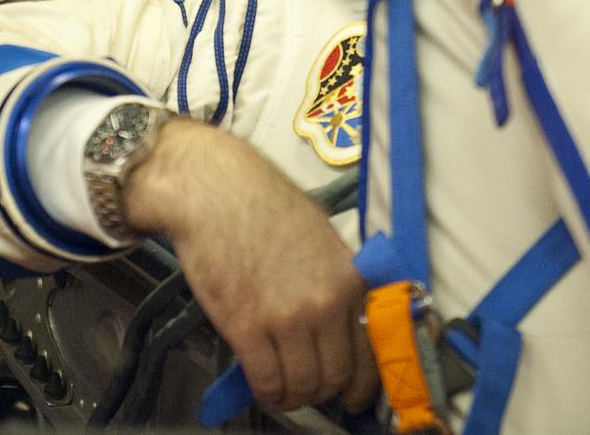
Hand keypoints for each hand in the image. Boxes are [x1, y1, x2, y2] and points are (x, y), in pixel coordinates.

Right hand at [122, 119, 378, 414]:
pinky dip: (267, 392)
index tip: (354, 397)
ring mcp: (287, 316)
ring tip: (284, 389)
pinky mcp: (246, 326)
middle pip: (336, 375)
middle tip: (309, 389)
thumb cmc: (268, 209)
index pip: (371, 351)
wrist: (219, 192)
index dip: (363, 384)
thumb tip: (344, 329)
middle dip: (323, 391)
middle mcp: (327, 302)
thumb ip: (338, 286)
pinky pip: (266, 380)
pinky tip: (264, 386)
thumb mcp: (324, 242)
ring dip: (293, 395)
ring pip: (302, 384)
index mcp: (351, 279)